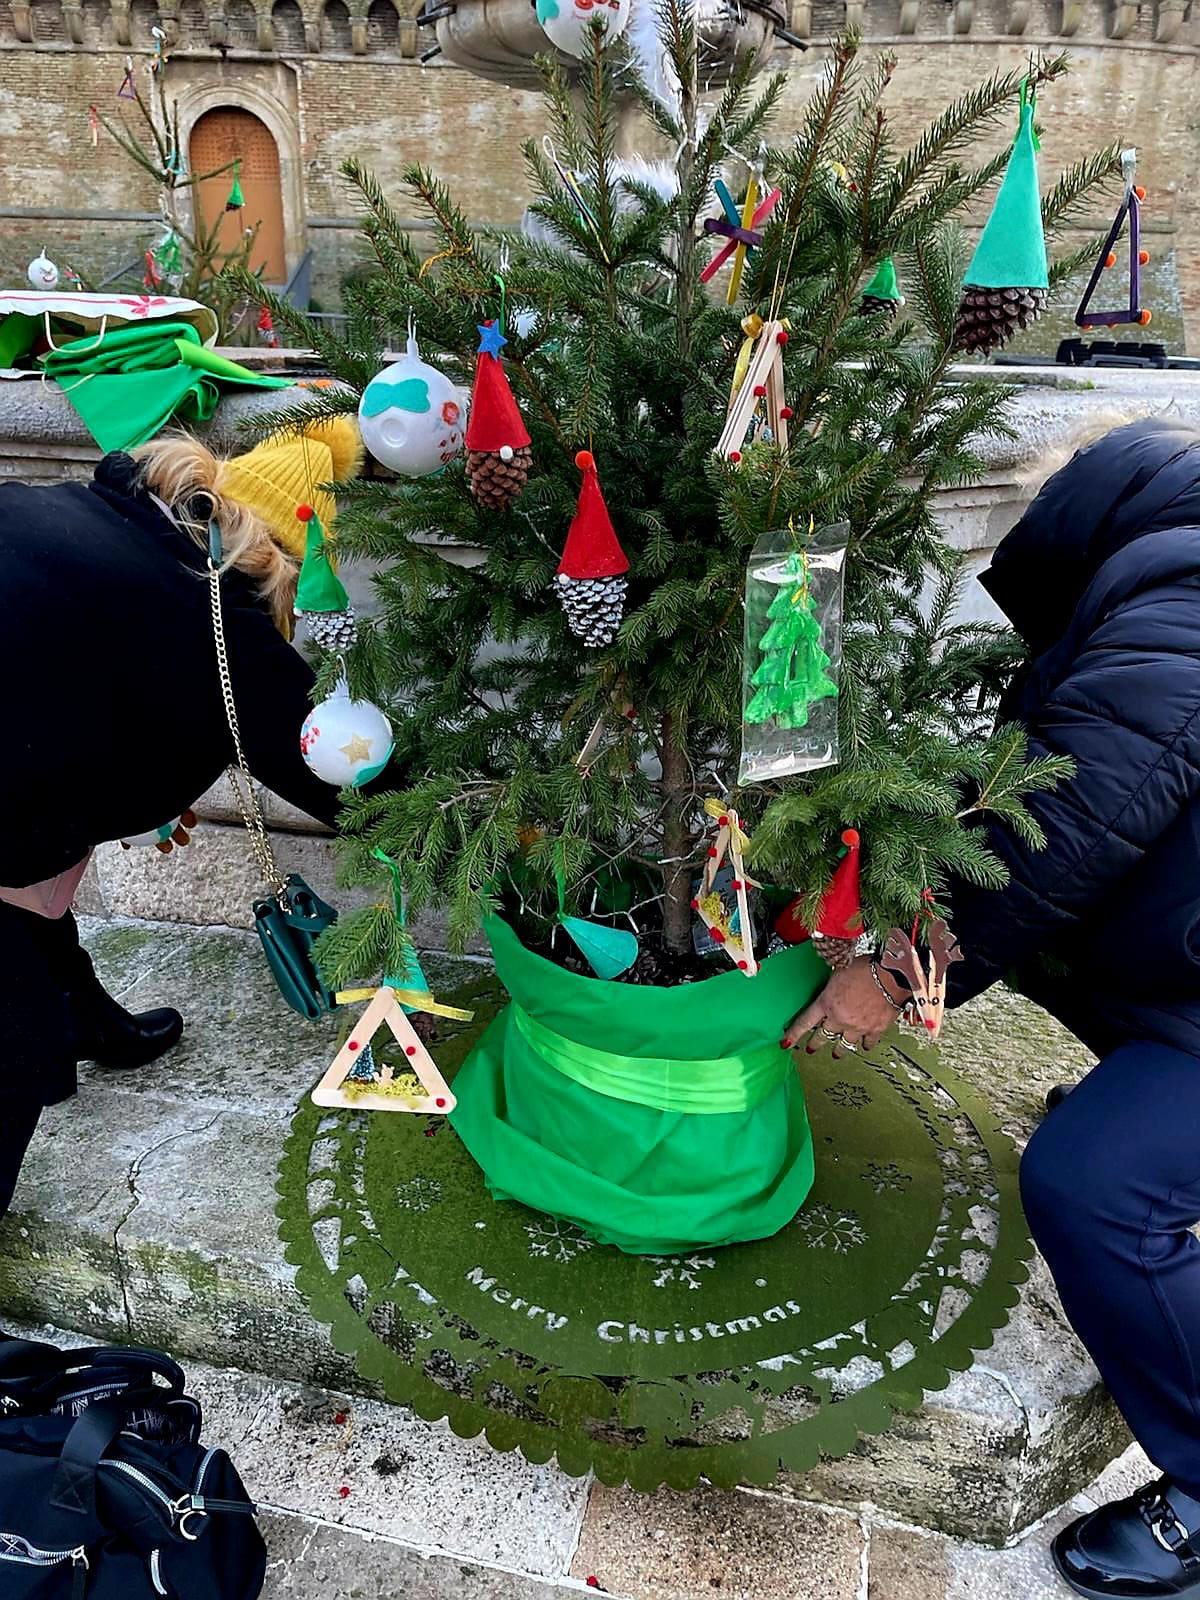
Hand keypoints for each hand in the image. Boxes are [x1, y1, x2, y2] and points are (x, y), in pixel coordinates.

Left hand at [783, 956, 897, 1056]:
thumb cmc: (866, 968)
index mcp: (827, 1003)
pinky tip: (865, 1046)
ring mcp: (858, 1027)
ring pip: (844, 1044)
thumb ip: (833, 984)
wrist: (891, 976)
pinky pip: (868, 1043)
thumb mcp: (840, 970)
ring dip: (839, 1050)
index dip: (794, 1034)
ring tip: (836, 1054)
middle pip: (823, 1036)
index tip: (786, 1042)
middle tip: (811, 1049)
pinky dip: (866, 1045)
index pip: (805, 1022)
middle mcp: (840, 1019)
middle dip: (815, 1044)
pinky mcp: (875, 1029)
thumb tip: (832, 984)